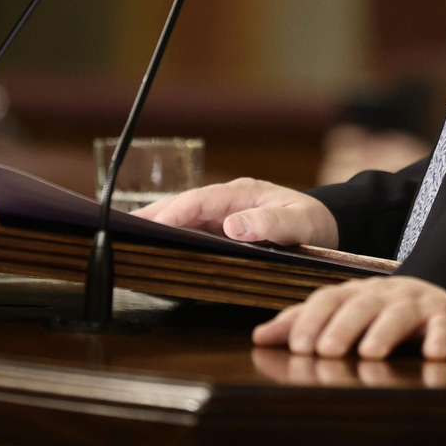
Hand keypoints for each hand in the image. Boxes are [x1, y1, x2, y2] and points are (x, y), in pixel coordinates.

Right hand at [133, 177, 337, 248]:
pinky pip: (192, 233)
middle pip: (182, 207)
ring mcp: (222, 215)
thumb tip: (233, 227)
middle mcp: (226, 202)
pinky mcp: (222, 230)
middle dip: (153, 217)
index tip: (152, 224)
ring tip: (125, 242)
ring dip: (157, 229)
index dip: (174, 212)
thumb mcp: (300, 224)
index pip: (200, 200)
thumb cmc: (315, 223)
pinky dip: (171, 239)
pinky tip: (154, 252)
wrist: (327, 225)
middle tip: (119, 231)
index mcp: (241, 193)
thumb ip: (271, 224)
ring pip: (183, 220)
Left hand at [252, 276, 445, 360]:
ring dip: (383, 332)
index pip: (328, 299)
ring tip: (370, 353)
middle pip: (360, 305)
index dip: (312, 319)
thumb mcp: (343, 313)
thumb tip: (259, 337)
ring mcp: (415, 303)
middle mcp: (383, 293)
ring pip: (399, 313)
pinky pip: (444, 325)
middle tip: (325, 351)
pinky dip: (440, 338)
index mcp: (354, 293)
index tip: (296, 345)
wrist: (441, 297)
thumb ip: (303, 323)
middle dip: (341, 327)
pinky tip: (433, 355)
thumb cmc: (381, 312)